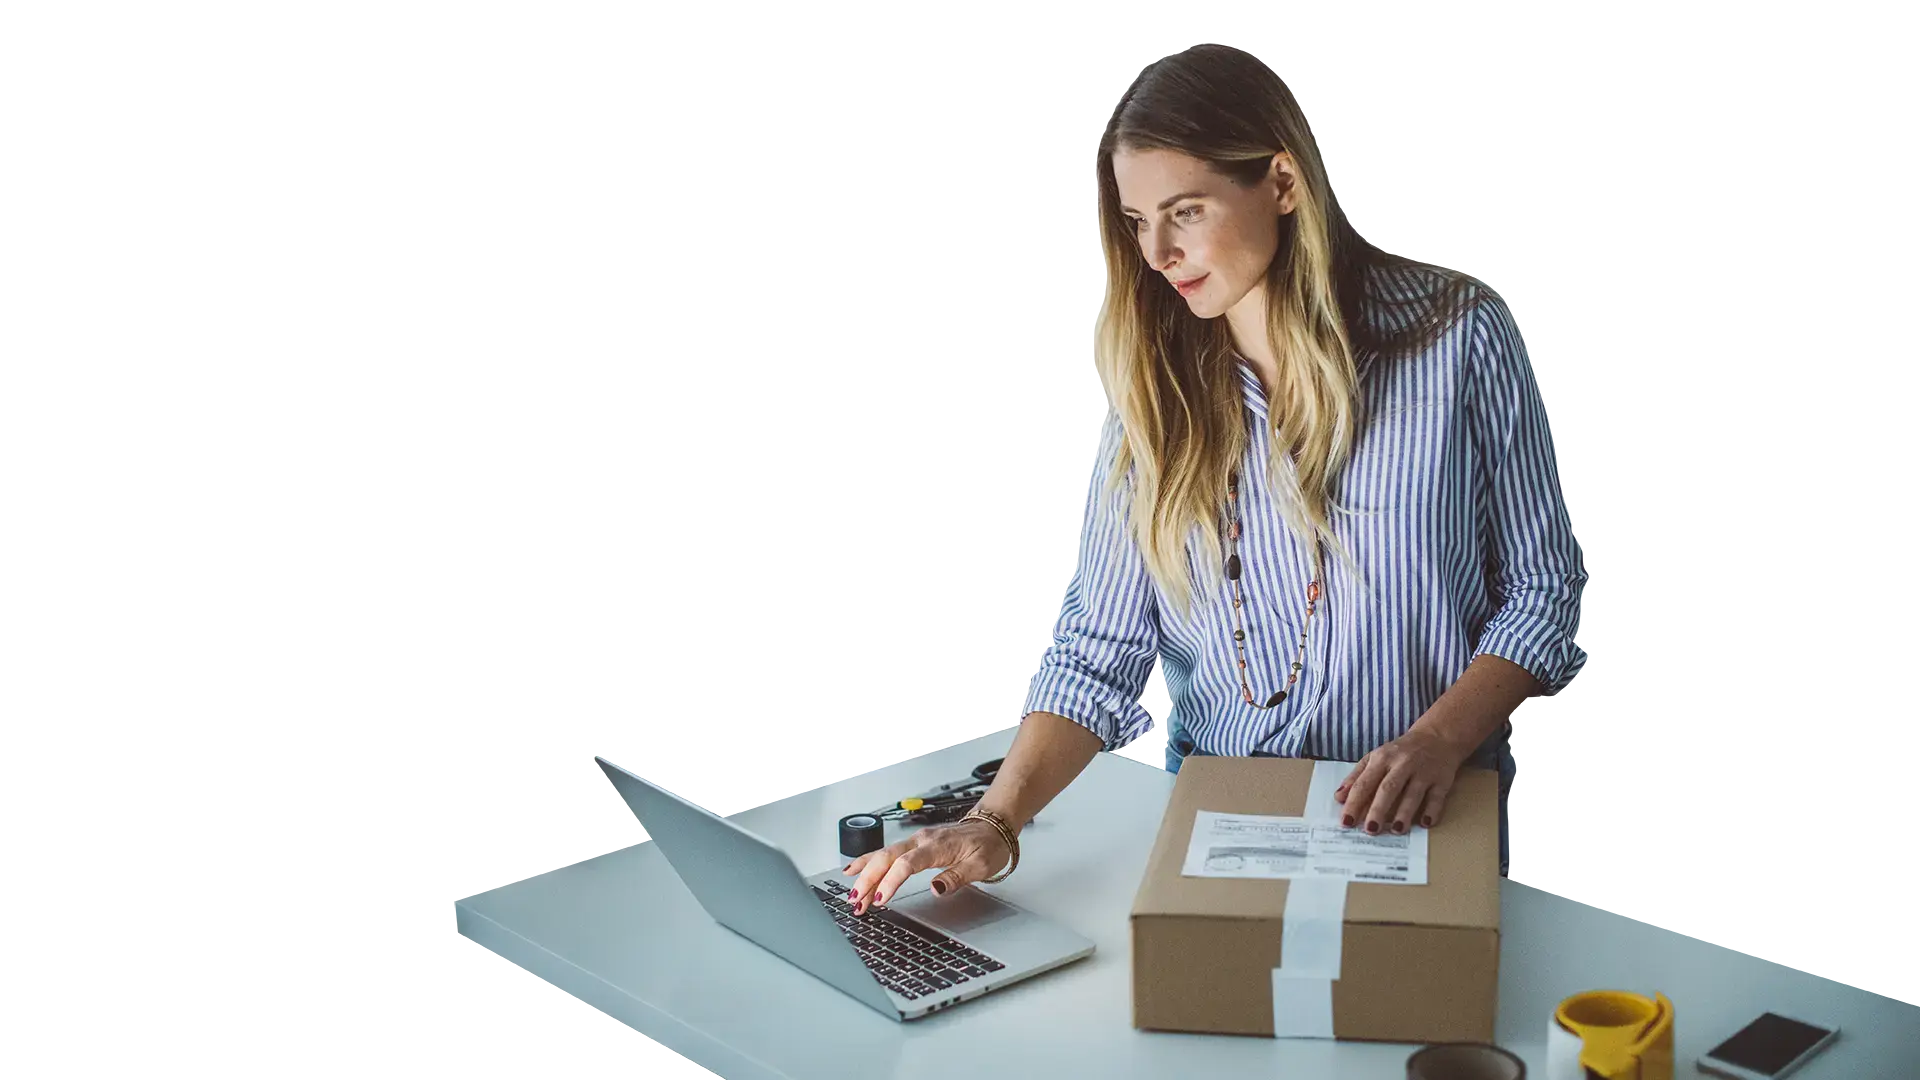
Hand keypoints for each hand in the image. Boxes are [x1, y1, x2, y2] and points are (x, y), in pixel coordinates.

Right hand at [843, 817, 1011, 914]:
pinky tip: (854, 870)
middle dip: (868, 880)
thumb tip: (935, 889)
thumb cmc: (988, 846)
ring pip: (882, 855)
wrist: (992, 827)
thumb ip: (956, 877)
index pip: (907, 863)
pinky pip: (886, 852)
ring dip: (865, 875)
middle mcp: (921, 840)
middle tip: (856, 902)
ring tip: (852, 896)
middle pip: (887, 858)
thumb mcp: (980, 866)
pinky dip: (868, 862)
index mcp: (937, 845)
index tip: (881, 899)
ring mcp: (915, 840)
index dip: (891, 881)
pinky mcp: (913, 845)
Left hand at [1334, 728, 1468, 834]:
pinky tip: (1425, 823)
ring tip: (1396, 830)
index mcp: (1382, 758)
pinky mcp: (1442, 779)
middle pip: (1388, 788)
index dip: (1354, 803)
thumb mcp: (1375, 758)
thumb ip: (1357, 777)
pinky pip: (1437, 797)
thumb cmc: (1400, 751)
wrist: (1437, 736)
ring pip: (1413, 794)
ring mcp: (1423, 772)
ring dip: (1404, 813)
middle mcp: (1402, 764)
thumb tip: (1339, 797)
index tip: (1346, 822)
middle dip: (1378, 810)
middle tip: (1370, 830)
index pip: (1364, 783)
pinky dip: (1432, 810)